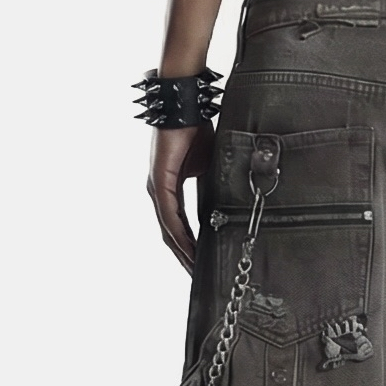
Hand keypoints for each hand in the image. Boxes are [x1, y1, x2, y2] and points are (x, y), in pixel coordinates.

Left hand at [148, 122, 212, 272]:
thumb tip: (228, 205)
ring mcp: (156, 188)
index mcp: (169, 188)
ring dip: (181, 252)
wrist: (186, 107)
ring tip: (194, 270)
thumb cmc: (196, 131)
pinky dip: (178, 235)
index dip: (188, 246)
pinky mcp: (158, 183)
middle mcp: (158, 191)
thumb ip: (213, 187)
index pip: (178, 225)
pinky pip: (169, 216)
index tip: (200, 264)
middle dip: (184, 257)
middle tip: (197, 277)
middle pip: (170, 234)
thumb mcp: (209, 167)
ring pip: (168, 230)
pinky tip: (188, 249)